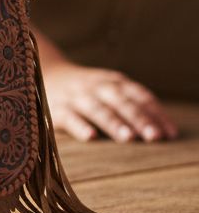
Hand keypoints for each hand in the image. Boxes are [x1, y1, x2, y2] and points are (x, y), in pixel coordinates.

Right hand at [41, 62, 177, 142]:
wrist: (43, 74)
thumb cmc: (85, 90)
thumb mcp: (109, 88)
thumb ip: (132, 103)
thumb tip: (164, 130)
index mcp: (113, 82)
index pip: (139, 96)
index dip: (155, 113)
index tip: (169, 134)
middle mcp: (96, 87)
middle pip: (121, 102)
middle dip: (138, 119)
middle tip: (153, 137)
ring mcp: (76, 97)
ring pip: (97, 109)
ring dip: (114, 123)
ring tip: (128, 138)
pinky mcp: (56, 109)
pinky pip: (69, 117)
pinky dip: (80, 126)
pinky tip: (91, 137)